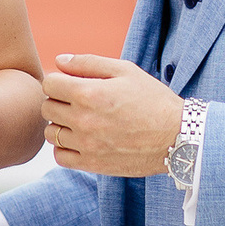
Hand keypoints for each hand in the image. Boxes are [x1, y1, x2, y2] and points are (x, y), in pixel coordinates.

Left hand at [41, 54, 182, 176]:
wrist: (178, 136)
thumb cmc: (153, 99)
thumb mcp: (125, 71)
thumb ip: (88, 63)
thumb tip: (59, 61)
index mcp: (89, 93)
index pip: (49, 83)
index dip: (59, 81)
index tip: (72, 84)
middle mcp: (83, 120)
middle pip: (47, 108)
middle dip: (59, 101)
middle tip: (79, 102)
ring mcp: (86, 145)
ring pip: (51, 133)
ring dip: (61, 125)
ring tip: (81, 121)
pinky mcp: (92, 164)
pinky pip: (60, 157)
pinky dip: (66, 148)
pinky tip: (82, 140)